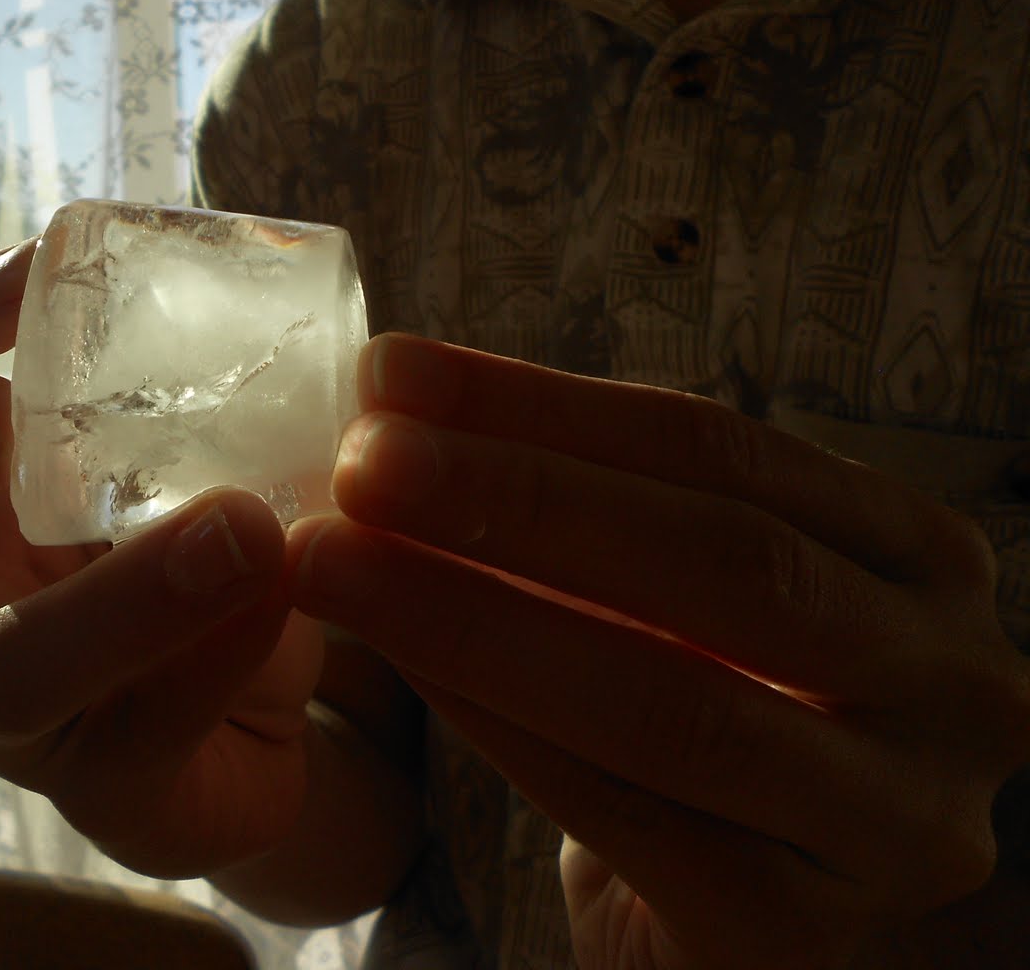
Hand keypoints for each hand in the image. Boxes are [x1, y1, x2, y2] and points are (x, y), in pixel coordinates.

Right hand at [0, 239, 323, 877]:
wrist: (272, 712)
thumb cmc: (201, 549)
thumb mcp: (189, 450)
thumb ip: (186, 381)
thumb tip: (238, 274)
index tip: (39, 265)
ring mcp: (14, 713)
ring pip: (5, 674)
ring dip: (117, 599)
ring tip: (239, 530)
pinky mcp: (107, 793)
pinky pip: (140, 740)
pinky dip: (214, 658)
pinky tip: (283, 597)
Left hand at [290, 333, 1029, 969]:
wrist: (757, 920)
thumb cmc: (711, 712)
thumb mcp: (698, 595)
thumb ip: (602, 510)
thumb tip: (409, 403)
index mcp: (916, 558)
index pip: (723, 450)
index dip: (547, 407)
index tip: (395, 372)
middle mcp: (949, 682)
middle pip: (725, 560)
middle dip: (521, 499)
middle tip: (363, 460)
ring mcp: (897, 824)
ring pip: (679, 699)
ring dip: (481, 616)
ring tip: (336, 559)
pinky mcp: (803, 939)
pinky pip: (634, 817)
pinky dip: (507, 731)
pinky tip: (405, 672)